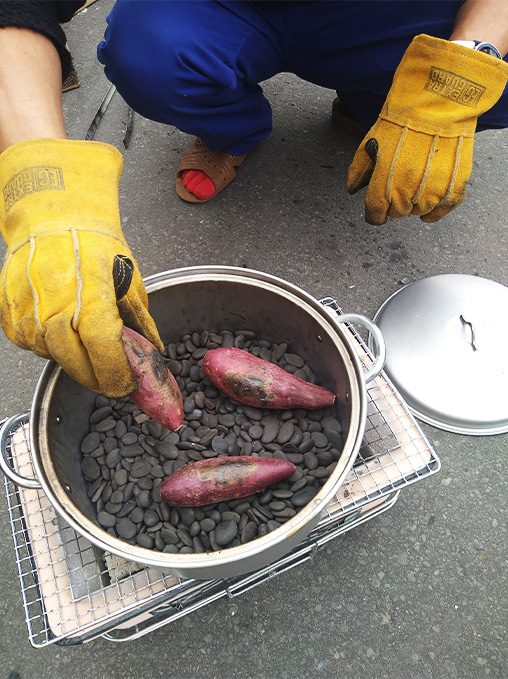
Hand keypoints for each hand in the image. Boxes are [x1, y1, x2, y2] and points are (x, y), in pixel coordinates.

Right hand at [0, 138, 162, 396]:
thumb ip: (140, 321)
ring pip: (53, 357)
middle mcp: (54, 309)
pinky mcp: (9, 316)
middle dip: (97, 378)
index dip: (116, 375)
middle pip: (76, 365)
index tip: (126, 385)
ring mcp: (27, 314)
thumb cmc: (94, 244)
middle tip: (112, 379)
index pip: (103, 353)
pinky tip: (63, 326)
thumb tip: (153, 353)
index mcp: (90, 298)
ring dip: (73, 360)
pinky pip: (32, 346)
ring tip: (86, 342)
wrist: (51, 218)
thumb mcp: (130, 279)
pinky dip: (50, 345)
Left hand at [347, 34, 507, 224]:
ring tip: (415, 183)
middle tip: (397, 184)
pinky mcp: (453, 187)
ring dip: (415, 202)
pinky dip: (435, 212)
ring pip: (419, 211)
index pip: (375, 215)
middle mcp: (407, 194)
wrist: (436, 103)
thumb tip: (352, 189)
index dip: (374, 214)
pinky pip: (443, 209)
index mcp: (383, 187)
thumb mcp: (369, 143)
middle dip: (394, 203)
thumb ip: (358, 171)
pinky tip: (429, 210)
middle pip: (398, 213)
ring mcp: (432, 192)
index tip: (376, 210)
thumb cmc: (400, 122)